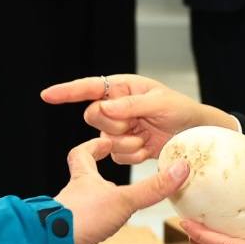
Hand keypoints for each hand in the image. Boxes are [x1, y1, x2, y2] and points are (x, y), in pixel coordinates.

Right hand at [40, 74, 237, 163]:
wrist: (197, 135)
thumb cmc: (182, 110)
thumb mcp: (159, 103)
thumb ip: (131, 105)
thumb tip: (105, 107)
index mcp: (122, 88)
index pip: (89, 88)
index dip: (67, 91)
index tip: (47, 95)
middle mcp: (117, 107)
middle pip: (93, 116)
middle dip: (113, 124)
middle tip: (136, 124)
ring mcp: (121, 128)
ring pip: (105, 139)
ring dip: (127, 142)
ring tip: (147, 137)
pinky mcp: (127, 147)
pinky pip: (117, 155)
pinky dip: (132, 155)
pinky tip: (147, 148)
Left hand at [53, 137, 189, 243]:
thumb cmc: (82, 217)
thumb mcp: (124, 200)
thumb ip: (153, 188)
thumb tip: (181, 168)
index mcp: (83, 181)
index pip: (82, 155)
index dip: (93, 146)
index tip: (106, 142)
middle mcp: (73, 200)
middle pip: (83, 186)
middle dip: (99, 186)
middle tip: (115, 186)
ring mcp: (69, 224)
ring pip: (84, 219)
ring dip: (98, 223)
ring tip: (114, 226)